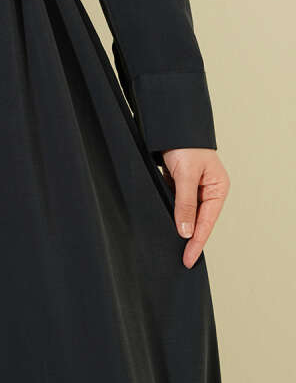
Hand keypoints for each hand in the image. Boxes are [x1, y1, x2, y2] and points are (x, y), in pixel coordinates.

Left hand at [159, 148, 229, 267]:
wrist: (169, 123)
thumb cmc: (184, 144)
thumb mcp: (185, 175)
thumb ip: (185, 204)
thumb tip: (185, 232)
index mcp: (217, 188)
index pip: (206, 222)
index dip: (196, 243)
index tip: (188, 260)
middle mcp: (208, 189)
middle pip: (198, 220)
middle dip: (188, 238)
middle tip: (179, 259)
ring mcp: (194, 186)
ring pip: (185, 212)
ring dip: (178, 225)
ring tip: (170, 246)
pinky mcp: (180, 182)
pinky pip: (176, 202)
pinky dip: (170, 212)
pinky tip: (163, 223)